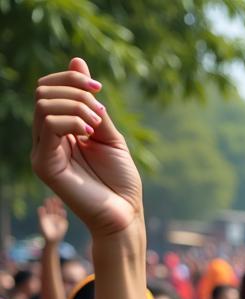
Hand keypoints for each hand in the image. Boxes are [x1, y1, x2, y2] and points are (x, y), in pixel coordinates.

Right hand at [31, 57, 142, 237]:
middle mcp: (47, 139)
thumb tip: (78, 60)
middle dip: (74, 90)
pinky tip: (90, 133)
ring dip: (76, 106)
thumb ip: (92, 103)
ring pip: (43, 104)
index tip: (99, 87)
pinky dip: (72, 121)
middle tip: (100, 110)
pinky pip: (48, 125)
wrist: (125, 214)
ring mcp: (42, 151)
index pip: (49, 89)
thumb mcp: (109, 135)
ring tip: (97, 125)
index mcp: (61, 130)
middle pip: (43, 91)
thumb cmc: (120, 181)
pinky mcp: (44, 164)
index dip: (71, 78)